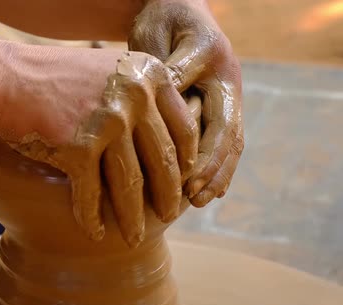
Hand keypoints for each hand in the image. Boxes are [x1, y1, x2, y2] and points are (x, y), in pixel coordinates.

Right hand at [0, 43, 197, 246]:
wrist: (3, 79)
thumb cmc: (55, 78)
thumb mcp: (110, 70)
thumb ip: (143, 95)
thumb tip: (172, 140)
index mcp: (149, 75)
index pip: (184, 128)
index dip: (188, 162)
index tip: (185, 181)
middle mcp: (134, 96)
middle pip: (164, 160)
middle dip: (169, 195)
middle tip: (170, 215)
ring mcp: (107, 122)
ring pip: (130, 183)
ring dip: (133, 217)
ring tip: (135, 237)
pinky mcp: (77, 148)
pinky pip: (90, 194)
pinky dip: (91, 218)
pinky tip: (95, 233)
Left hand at [128, 0, 243, 206]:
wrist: (173, 9)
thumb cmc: (162, 20)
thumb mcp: (160, 37)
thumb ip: (168, 71)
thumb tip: (171, 107)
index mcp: (216, 67)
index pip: (217, 119)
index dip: (205, 154)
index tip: (188, 179)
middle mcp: (226, 85)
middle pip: (228, 136)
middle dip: (211, 170)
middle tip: (193, 198)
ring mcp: (223, 97)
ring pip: (228, 142)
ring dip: (215, 173)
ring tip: (197, 201)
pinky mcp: (212, 105)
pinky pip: (218, 139)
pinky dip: (213, 165)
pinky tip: (204, 189)